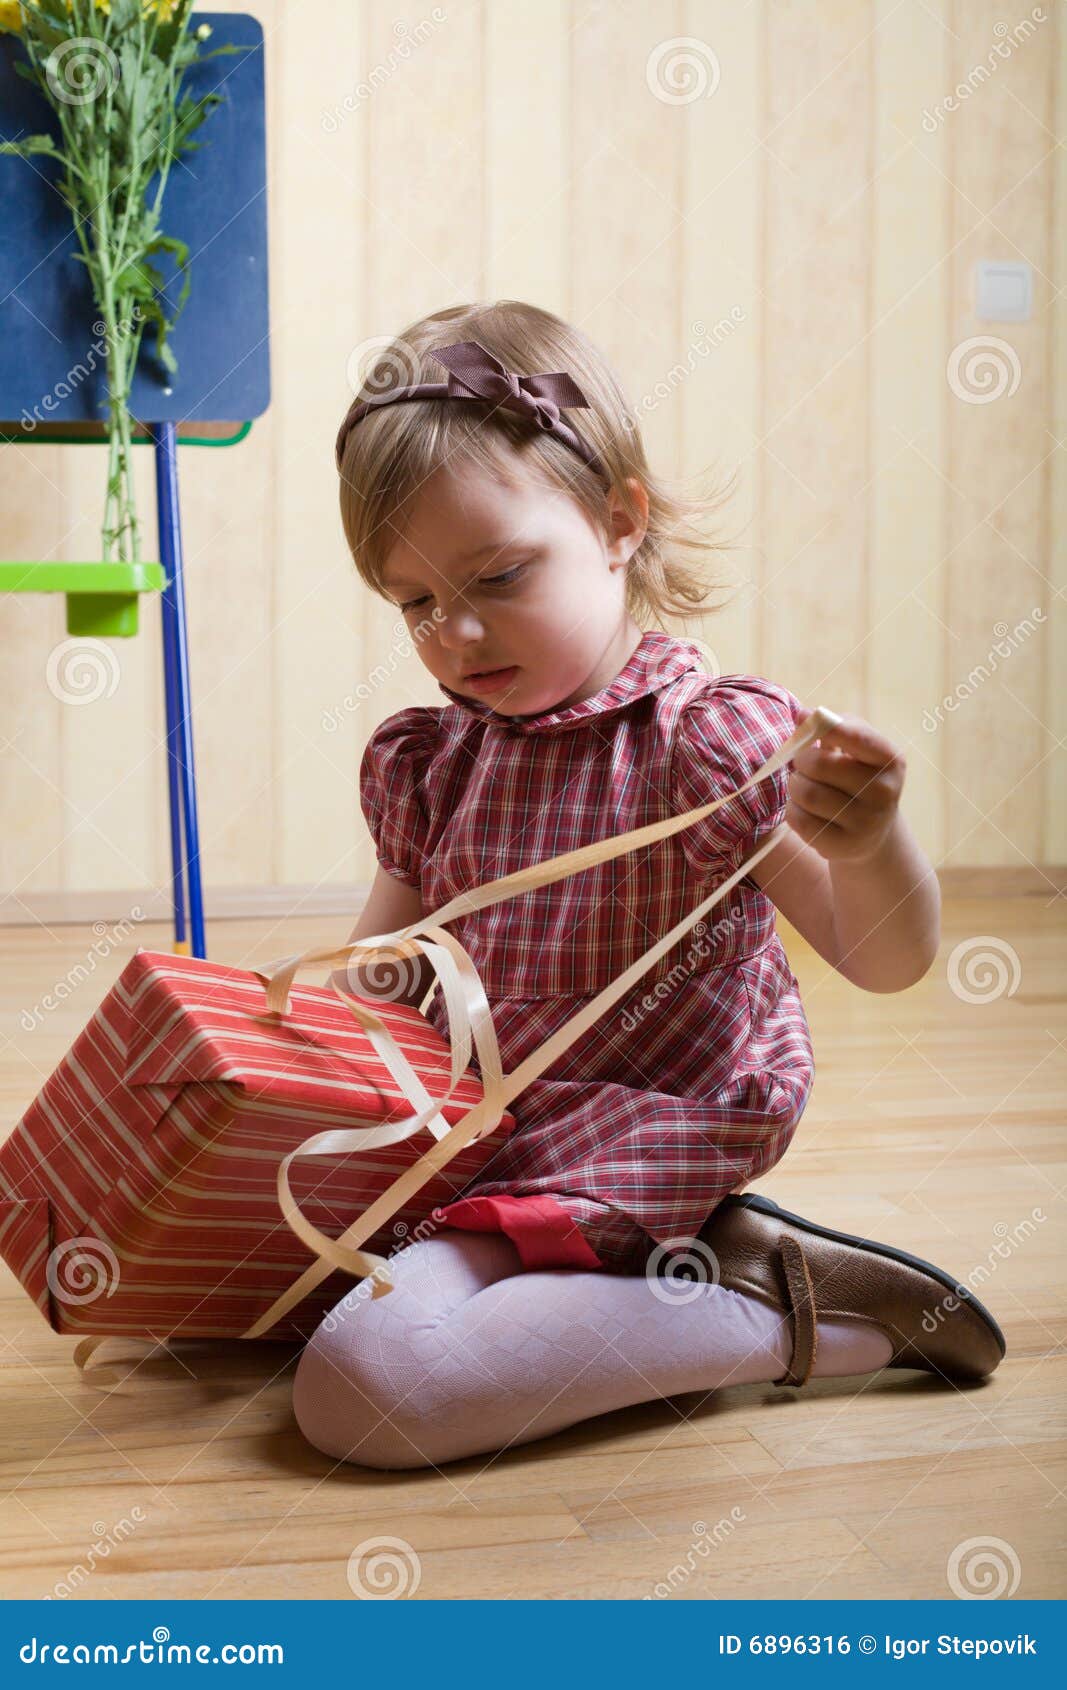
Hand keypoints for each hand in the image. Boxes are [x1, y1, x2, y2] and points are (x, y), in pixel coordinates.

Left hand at [786, 710, 906, 861]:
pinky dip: (792, 809)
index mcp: (891, 761)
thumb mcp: (857, 750)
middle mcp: (884, 793)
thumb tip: (802, 715)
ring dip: (794, 785)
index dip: (825, 727)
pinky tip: (804, 808)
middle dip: (801, 760)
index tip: (805, 718)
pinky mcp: (842, 846)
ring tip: (803, 785)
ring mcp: (865, 823)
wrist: (872, 832)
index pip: (856, 738)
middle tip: (803, 763)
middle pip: (820, 765)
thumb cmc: (857, 777)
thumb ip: (832, 728)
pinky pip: (798, 819)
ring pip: (805, 793)